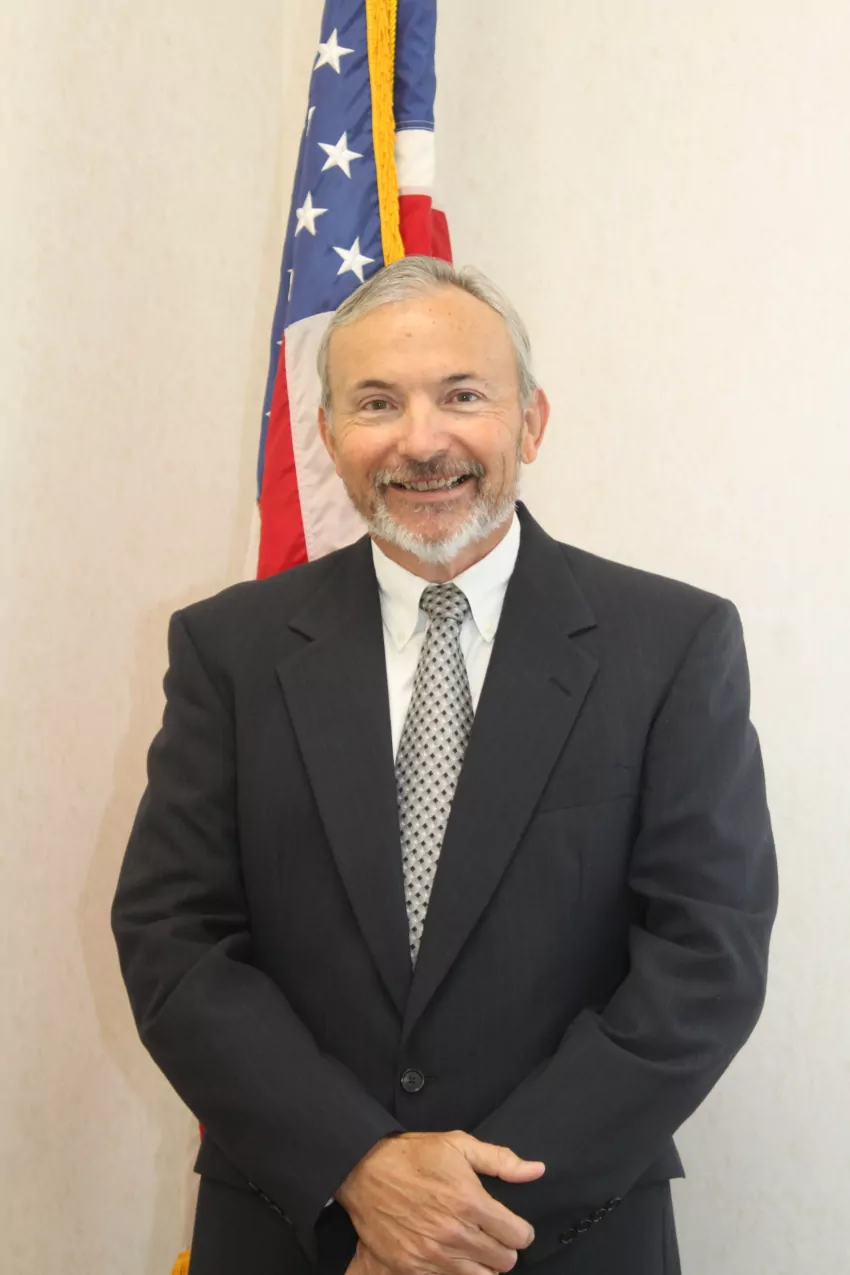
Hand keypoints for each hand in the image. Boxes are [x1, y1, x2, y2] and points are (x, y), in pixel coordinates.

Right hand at [335, 1130, 544, 1274]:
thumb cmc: (414, 1155)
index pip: (518, 1236)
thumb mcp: (459, 1145)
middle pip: (504, 1261)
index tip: (512, 1225)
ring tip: (472, 1244)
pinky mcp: (413, 1268)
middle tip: (490, 1234)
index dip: (520, 1230)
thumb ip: (501, 1160)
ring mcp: (434, 1255)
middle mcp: (455, 1233)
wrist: (365, 1170)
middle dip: (503, 1247)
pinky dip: (456, 1271)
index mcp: (470, 1202)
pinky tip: (451, 1254)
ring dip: (482, 1263)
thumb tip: (536, 1170)